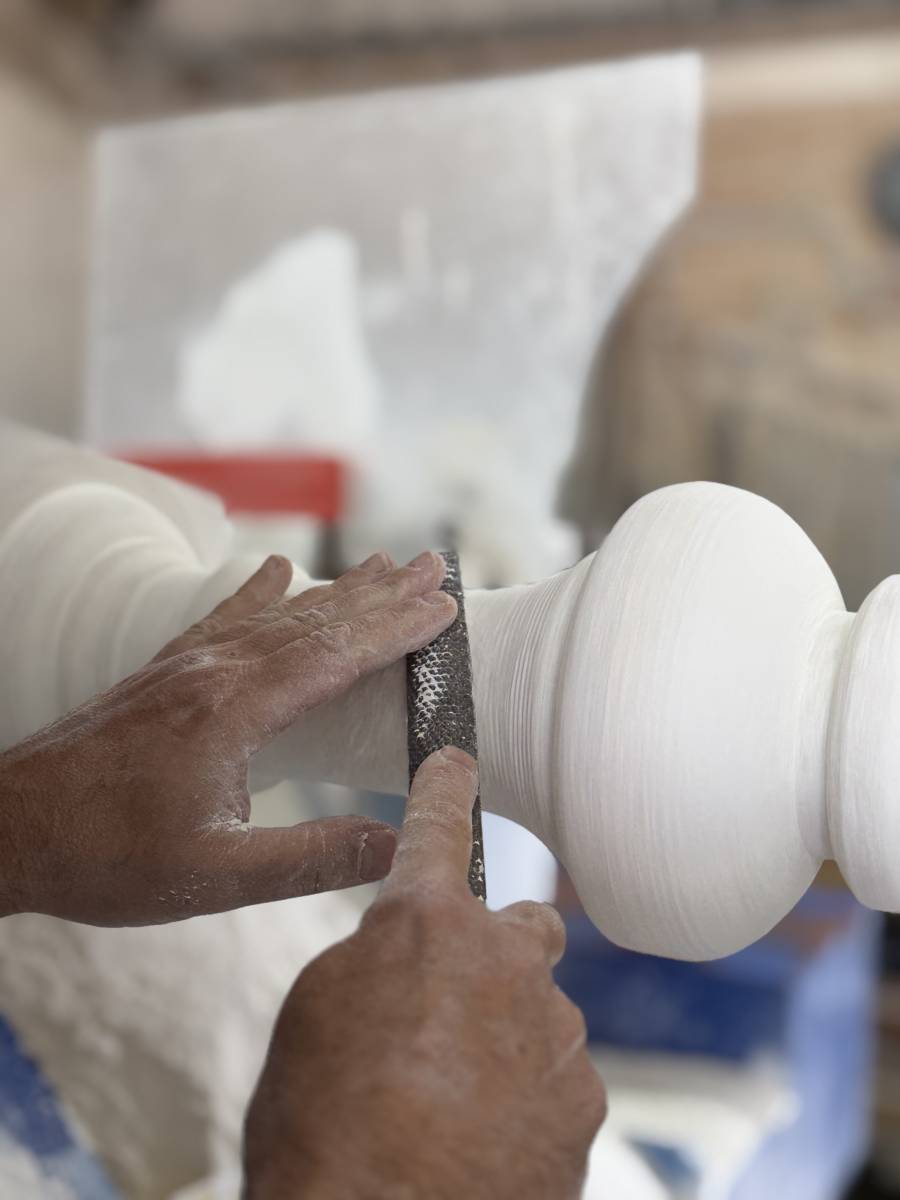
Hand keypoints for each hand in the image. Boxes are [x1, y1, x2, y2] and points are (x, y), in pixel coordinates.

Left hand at [0, 551, 456, 925]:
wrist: (10, 826)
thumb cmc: (105, 855)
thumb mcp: (213, 877)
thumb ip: (307, 860)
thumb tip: (394, 843)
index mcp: (232, 711)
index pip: (334, 657)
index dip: (394, 630)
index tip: (444, 606)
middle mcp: (213, 671)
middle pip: (315, 620)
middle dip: (381, 593)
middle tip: (434, 564)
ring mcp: (186, 665)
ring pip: (278, 613)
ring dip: (337, 588)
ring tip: (382, 563)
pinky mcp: (164, 673)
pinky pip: (228, 616)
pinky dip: (263, 591)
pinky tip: (278, 570)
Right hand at [243, 747, 605, 1199]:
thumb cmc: (321, 1128)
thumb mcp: (315, 1015)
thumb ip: (374, 961)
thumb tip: (408, 959)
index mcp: (423, 925)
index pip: (437, 828)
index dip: (444, 788)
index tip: (458, 759)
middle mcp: (503, 962)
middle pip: (527, 923)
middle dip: (500, 949)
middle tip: (458, 1002)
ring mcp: (553, 1032)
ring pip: (539, 1012)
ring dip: (505, 1038)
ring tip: (449, 1103)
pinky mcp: (582, 1100)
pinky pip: (556, 1079)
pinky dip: (526, 1100)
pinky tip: (481, 1141)